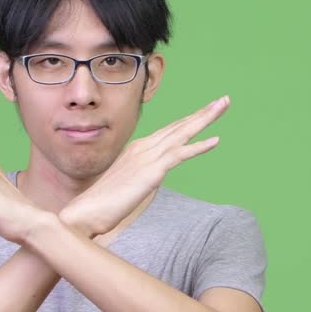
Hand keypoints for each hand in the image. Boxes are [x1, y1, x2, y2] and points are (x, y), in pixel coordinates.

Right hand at [59, 96, 227, 235]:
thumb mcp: (127, 185)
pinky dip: (198, 146)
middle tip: (224, 100)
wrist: (86, 212)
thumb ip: (140, 178)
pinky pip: (179, 155)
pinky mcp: (151, 171)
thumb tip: (148, 180)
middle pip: (179, 125)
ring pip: (182, 133)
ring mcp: (148, 157)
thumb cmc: (103, 203)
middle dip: (203, 112)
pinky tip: (216, 140)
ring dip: (205, 118)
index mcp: (139, 149)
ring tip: (223, 105)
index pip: (170, 130)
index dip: (190, 120)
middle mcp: (144, 147)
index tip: (207, 111)